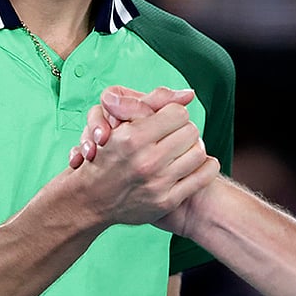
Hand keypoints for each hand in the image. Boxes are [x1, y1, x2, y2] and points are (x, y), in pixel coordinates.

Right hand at [65, 87, 218, 227]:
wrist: (90, 200)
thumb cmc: (106, 157)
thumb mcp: (119, 124)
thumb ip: (149, 103)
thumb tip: (189, 94)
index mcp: (132, 138)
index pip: (178, 113)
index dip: (173, 114)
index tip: (167, 120)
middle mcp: (146, 161)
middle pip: (191, 131)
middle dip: (183, 129)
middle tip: (175, 135)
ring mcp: (157, 184)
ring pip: (199, 152)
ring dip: (193, 148)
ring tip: (182, 149)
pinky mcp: (167, 201)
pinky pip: (203, 175)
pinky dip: (205, 166)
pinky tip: (193, 164)